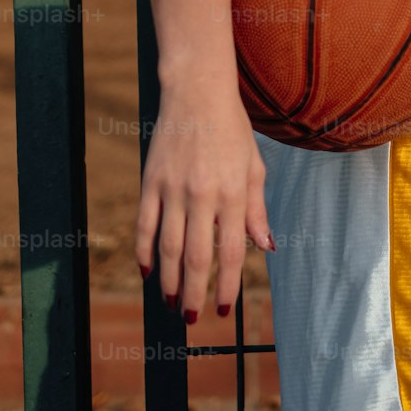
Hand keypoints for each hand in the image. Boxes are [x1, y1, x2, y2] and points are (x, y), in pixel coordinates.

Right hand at [135, 79, 274, 321]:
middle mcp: (203, 194)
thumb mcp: (254, 166)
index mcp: (234, 192)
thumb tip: (266, 246)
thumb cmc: (231, 130)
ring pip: (169, 247)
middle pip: (197, 257)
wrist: (197, 92)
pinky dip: (144, 251)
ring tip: (170, 303)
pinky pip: (145, 224)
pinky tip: (148, 272)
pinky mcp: (151, 180)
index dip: (226, 284)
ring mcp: (173, 188)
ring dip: (169, 280)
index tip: (222, 308)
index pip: (231, 251)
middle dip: (194, 293)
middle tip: (191, 318)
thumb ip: (257, 209)